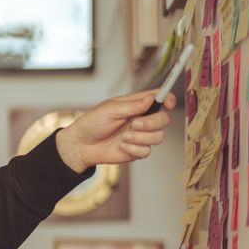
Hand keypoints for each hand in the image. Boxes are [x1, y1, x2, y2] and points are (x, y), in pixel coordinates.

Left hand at [55, 90, 176, 173]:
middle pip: (163, 119)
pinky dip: (135, 148)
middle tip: (135, 124)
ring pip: (159, 137)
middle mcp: (141, 120)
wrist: (80, 145)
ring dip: (142, 137)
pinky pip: (147, 151)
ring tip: (124, 137)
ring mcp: (140, 136)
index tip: (168, 103)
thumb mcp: (110, 109)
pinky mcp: (136, 150)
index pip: (159, 99)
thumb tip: (152, 98)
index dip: (168, 99)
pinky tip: (121, 146)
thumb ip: (132, 105)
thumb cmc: (92, 123)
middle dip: (152, 123)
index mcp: (136, 105)